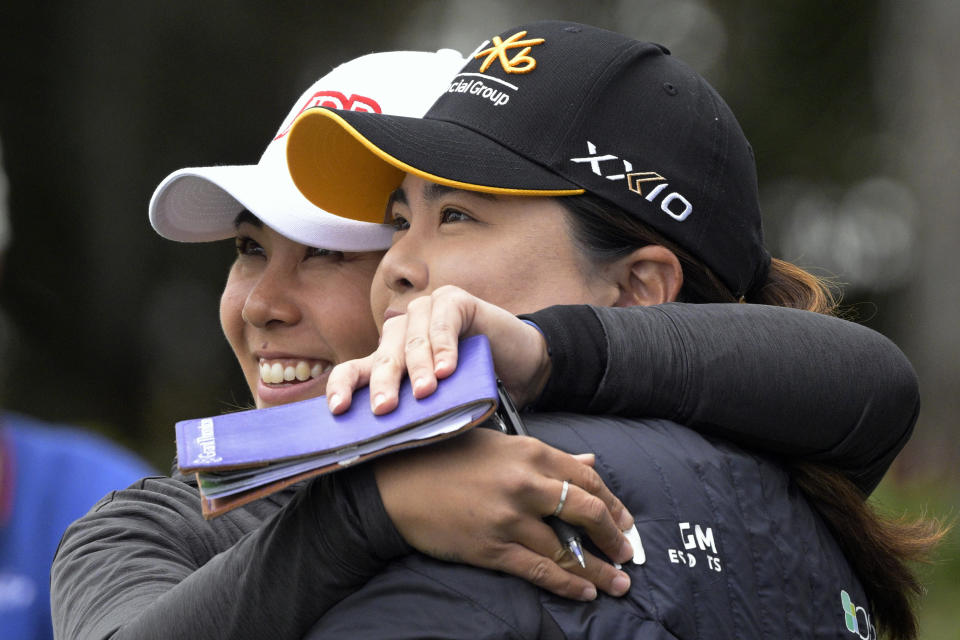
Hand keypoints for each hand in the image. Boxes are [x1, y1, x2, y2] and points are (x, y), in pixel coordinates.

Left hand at [326, 285, 550, 414]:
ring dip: (419, 368)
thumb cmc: (479, 387)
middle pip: (384, 357)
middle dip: (385, 384)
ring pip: (412, 340)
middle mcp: (401, 332)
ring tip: (425, 392)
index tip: (338, 409)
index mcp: (389, 358)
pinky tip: (449, 369)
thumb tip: (386, 437)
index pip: (354, 369)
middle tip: (385, 408)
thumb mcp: (441, 403)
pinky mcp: (453, 300)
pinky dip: (445, 347)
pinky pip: (443, 323)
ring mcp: (426, 312)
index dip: (343, 387)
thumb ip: (415, 410)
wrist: (523, 366)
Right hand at [373, 428, 636, 600]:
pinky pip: (540, 571)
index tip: (624, 521)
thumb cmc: (444, 457)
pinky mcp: (492, 548)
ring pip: (568, 549)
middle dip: (615, 537)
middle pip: (587, 512)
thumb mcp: (499, 445)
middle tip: (628, 553)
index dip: (613, 504)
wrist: (397, 484)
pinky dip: (568, 584)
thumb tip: (589, 463)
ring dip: (600, 570)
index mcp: (530, 452)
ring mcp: (509, 518)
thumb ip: (546, 457)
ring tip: (619, 583)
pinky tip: (586, 593)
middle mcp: (526, 484)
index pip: (588, 480)